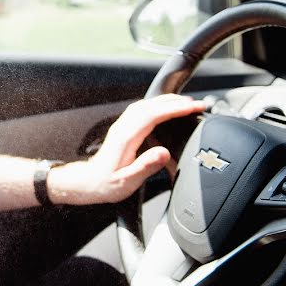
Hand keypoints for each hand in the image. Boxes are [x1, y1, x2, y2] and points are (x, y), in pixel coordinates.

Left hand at [47, 94, 205, 204]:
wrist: (88, 182)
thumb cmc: (106, 184)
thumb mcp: (127, 182)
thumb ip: (146, 167)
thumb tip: (164, 153)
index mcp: (126, 138)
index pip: (153, 115)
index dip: (175, 109)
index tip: (193, 107)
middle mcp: (123, 128)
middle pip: (150, 105)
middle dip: (175, 102)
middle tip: (197, 104)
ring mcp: (122, 126)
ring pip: (145, 105)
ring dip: (166, 102)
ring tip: (186, 104)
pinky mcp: (123, 129)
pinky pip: (141, 110)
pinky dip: (157, 106)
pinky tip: (166, 110)